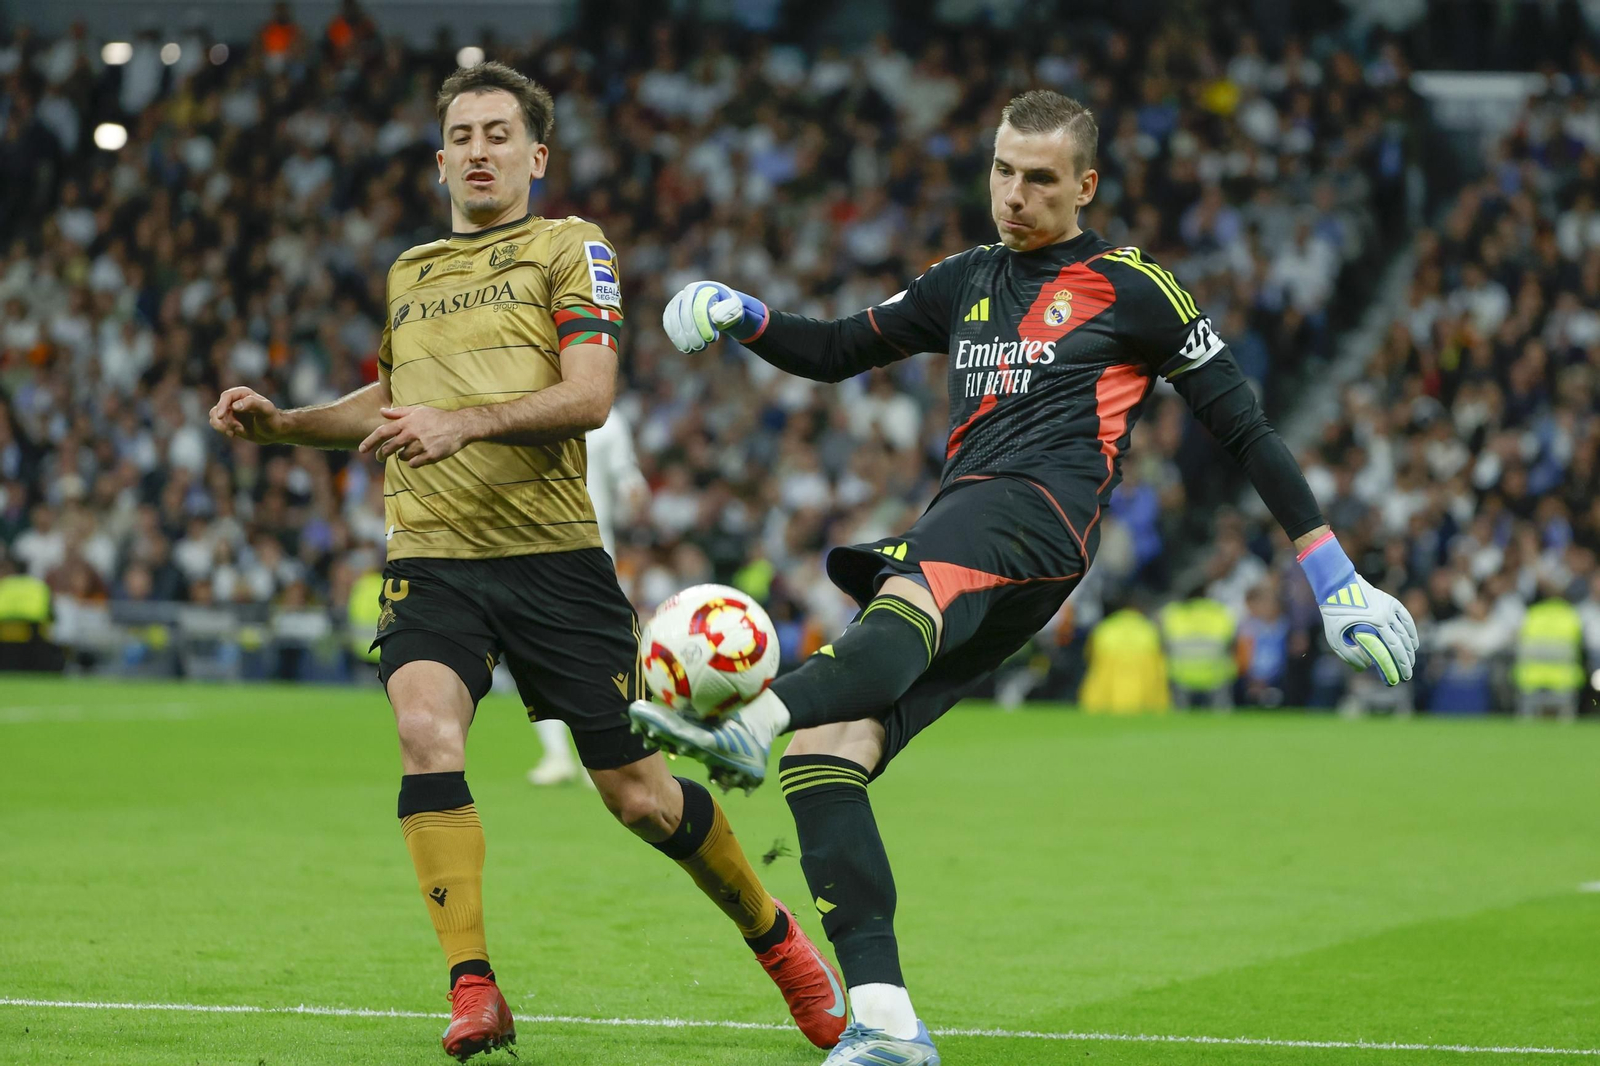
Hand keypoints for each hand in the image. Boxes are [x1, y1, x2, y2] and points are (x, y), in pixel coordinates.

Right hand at [209, 386, 282, 443]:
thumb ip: (252, 404)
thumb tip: (235, 406)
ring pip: (215, 417)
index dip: (221, 405)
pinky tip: (234, 434)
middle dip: (226, 420)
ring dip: (223, 426)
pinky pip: (217, 424)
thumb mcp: (266, 410)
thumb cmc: (272, 419)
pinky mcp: (229, 421)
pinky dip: (222, 430)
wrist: (274, 432)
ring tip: (238, 431)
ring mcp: (230, 411)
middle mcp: (234, 400)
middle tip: (239, 428)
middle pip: (218, 408)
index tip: (220, 416)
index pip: (226, 396)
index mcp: (243, 393)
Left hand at [358, 406, 470, 467]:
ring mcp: (421, 445)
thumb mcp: (418, 411)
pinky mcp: (431, 455)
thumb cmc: (438, 417)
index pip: (382, 432)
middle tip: (380, 457)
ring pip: (402, 457)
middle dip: (382, 454)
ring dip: (402, 456)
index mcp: (407, 422)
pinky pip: (414, 464)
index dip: (369, 441)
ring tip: (410, 451)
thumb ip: (399, 412)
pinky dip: (414, 462)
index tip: (361, 450)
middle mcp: (412, 434)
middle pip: (389, 448)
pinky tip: (420, 456)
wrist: (460, 426)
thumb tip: (382, 411)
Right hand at [661, 280, 766, 352]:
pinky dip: (676, 338)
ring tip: (693, 350)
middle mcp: (685, 294)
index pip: (698, 307)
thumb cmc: (729, 307)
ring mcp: (676, 303)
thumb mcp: (735, 306)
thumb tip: (715, 318)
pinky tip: (685, 348)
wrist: (720, 308)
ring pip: (673, 320)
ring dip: (681, 338)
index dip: (703, 324)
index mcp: (701, 289)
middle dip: (692, 333)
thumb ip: (728, 309)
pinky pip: (669, 324)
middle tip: (701, 348)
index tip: (713, 339)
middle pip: (683, 314)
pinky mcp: (671, 313)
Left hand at [1299, 534, 1418, 685]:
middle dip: (1405, 662)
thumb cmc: (1333, 613)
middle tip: (1407, 675)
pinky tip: (1413, 644)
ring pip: (1405, 633)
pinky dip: (1411, 632)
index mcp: (1373, 626)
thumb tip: (1366, 666)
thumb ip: (1348, 655)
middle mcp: (1385, 617)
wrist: (1337, 585)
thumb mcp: (1334, 637)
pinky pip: (1406, 619)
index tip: (1398, 679)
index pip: (1390, 651)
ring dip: (1409, 650)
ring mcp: (1389, 609)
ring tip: (1410, 662)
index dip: (1396, 667)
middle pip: (1400, 645)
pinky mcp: (1391, 602)